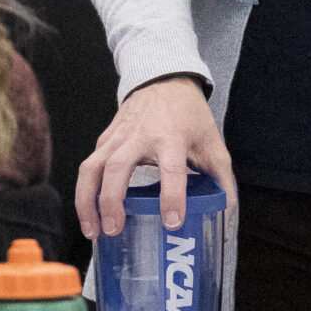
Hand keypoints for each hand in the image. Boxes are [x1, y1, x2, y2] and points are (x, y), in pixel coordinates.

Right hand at [77, 74, 235, 236]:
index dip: (172, 197)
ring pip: (92, 168)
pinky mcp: (105, 139)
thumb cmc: (188, 114)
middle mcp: (141, 135)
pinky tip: (90, 212)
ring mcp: (118, 136)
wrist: (165, 80)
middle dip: (111, 202)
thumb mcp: (212, 143)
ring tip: (92, 230)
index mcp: (172, 137)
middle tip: (114, 230)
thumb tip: (225, 215)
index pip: (172, 169)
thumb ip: (221, 180)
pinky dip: (85, 192)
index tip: (172, 222)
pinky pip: (89, 166)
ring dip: (87, 201)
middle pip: (117, 168)